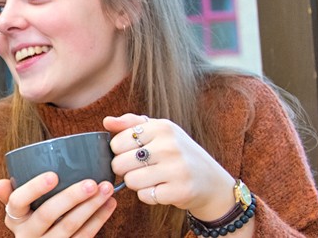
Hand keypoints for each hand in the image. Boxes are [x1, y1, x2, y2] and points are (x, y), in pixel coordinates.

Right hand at [0, 172, 117, 237]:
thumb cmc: (31, 222)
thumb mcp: (19, 212)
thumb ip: (12, 195)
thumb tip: (1, 182)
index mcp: (14, 219)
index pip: (17, 202)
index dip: (34, 189)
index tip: (54, 175)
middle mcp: (27, 235)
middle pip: (47, 215)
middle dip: (71, 198)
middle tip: (92, 182)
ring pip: (70, 228)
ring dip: (91, 207)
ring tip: (107, 189)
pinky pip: (84, 237)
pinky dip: (99, 219)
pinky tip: (110, 204)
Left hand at [104, 114, 236, 220]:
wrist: (210, 181)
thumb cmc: (178, 153)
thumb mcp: (160, 131)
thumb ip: (131, 123)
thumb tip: (107, 121)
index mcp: (162, 127)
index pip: (117, 142)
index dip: (119, 152)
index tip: (132, 153)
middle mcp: (170, 146)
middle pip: (119, 163)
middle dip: (125, 170)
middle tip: (140, 168)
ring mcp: (176, 169)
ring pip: (130, 181)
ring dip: (136, 183)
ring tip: (151, 178)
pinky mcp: (180, 191)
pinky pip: (144, 196)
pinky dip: (148, 195)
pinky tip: (161, 188)